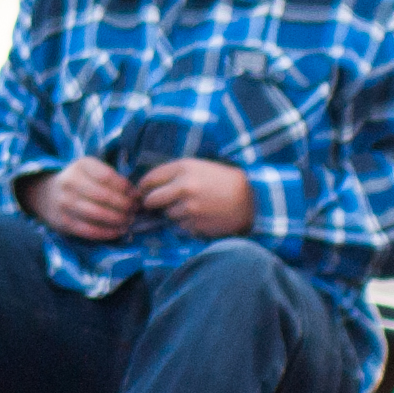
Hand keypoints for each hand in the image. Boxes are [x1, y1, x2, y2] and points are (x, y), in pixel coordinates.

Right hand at [22, 156, 138, 240]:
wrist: (47, 195)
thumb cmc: (80, 182)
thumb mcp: (92, 171)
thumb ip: (112, 179)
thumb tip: (137, 196)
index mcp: (81, 165)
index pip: (108, 176)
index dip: (126, 188)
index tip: (136, 196)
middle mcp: (70, 181)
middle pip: (103, 196)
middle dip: (124, 206)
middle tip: (135, 211)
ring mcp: (64, 202)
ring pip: (97, 214)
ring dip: (117, 220)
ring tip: (128, 221)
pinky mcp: (63, 221)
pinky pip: (89, 230)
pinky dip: (107, 232)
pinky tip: (118, 231)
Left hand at [135, 159, 255, 236]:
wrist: (252, 198)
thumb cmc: (223, 180)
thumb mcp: (198, 166)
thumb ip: (174, 173)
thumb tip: (148, 186)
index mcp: (183, 168)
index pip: (149, 179)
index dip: (142, 187)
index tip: (142, 191)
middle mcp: (184, 187)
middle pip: (151, 200)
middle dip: (150, 203)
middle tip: (154, 204)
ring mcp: (189, 208)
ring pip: (167, 214)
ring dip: (172, 213)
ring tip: (191, 207)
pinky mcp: (196, 224)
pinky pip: (181, 226)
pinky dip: (187, 223)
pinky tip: (201, 216)